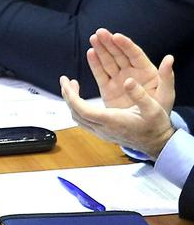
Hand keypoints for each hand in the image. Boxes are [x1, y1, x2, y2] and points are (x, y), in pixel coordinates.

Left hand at [61, 73, 175, 159]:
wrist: (159, 144)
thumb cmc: (156, 126)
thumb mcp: (153, 108)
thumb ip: (140, 95)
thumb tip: (128, 81)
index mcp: (112, 121)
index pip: (83, 110)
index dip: (72, 96)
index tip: (66, 82)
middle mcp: (104, 129)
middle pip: (76, 113)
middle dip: (67, 96)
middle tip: (65, 80)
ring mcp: (102, 132)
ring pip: (78, 118)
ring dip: (71, 102)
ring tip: (72, 87)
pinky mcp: (103, 133)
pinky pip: (83, 121)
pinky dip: (77, 108)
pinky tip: (81, 99)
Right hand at [86, 29, 175, 113]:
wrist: (148, 131)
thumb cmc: (160, 112)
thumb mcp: (166, 94)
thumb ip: (167, 77)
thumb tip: (169, 58)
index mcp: (147, 72)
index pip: (135, 55)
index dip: (125, 45)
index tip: (116, 36)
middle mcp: (132, 73)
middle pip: (119, 54)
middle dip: (109, 42)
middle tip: (100, 32)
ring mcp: (119, 80)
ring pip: (108, 61)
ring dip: (100, 49)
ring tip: (93, 38)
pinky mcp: (108, 88)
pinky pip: (100, 73)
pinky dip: (95, 63)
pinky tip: (90, 53)